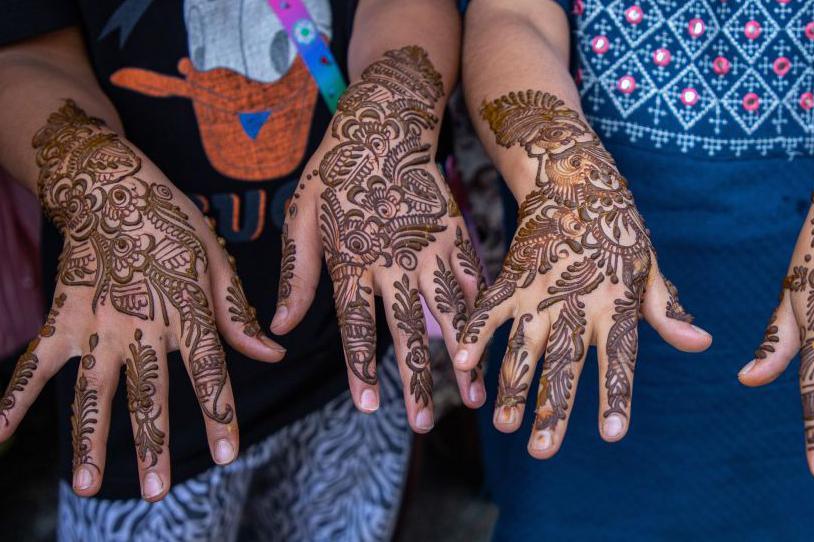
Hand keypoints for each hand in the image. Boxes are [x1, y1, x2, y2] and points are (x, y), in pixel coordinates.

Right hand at [0, 101, 284, 500]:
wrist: (108, 183)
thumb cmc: (170, 221)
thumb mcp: (216, 259)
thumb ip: (236, 314)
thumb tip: (272, 354)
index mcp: (185, 308)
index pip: (208, 370)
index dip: (219, 412)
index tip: (227, 455)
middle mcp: (141, 322)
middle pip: (148, 392)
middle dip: (153, 443)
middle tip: (157, 491)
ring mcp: (97, 321)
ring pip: (93, 388)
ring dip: (90, 438)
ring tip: (87, 485)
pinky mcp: (62, 314)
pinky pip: (36, 361)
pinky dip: (15, 396)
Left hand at [270, 46, 484, 432]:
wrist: (386, 121)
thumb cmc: (336, 170)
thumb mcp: (300, 214)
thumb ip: (297, 273)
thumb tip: (282, 327)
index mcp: (350, 257)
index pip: (355, 325)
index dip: (362, 368)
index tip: (370, 407)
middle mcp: (392, 259)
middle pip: (405, 329)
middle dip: (414, 380)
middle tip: (423, 422)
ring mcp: (428, 247)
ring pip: (447, 311)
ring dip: (460, 357)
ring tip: (470, 396)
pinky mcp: (453, 233)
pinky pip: (471, 278)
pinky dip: (480, 312)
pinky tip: (490, 341)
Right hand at [453, 90, 711, 457]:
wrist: (574, 177)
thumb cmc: (617, 228)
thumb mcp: (649, 265)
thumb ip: (664, 309)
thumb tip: (701, 344)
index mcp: (617, 305)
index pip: (620, 361)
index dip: (614, 397)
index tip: (611, 435)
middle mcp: (579, 303)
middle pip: (565, 367)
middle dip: (553, 411)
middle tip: (543, 451)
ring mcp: (542, 290)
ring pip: (524, 348)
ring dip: (512, 388)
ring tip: (504, 424)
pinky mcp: (513, 276)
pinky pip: (490, 310)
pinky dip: (476, 333)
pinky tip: (464, 362)